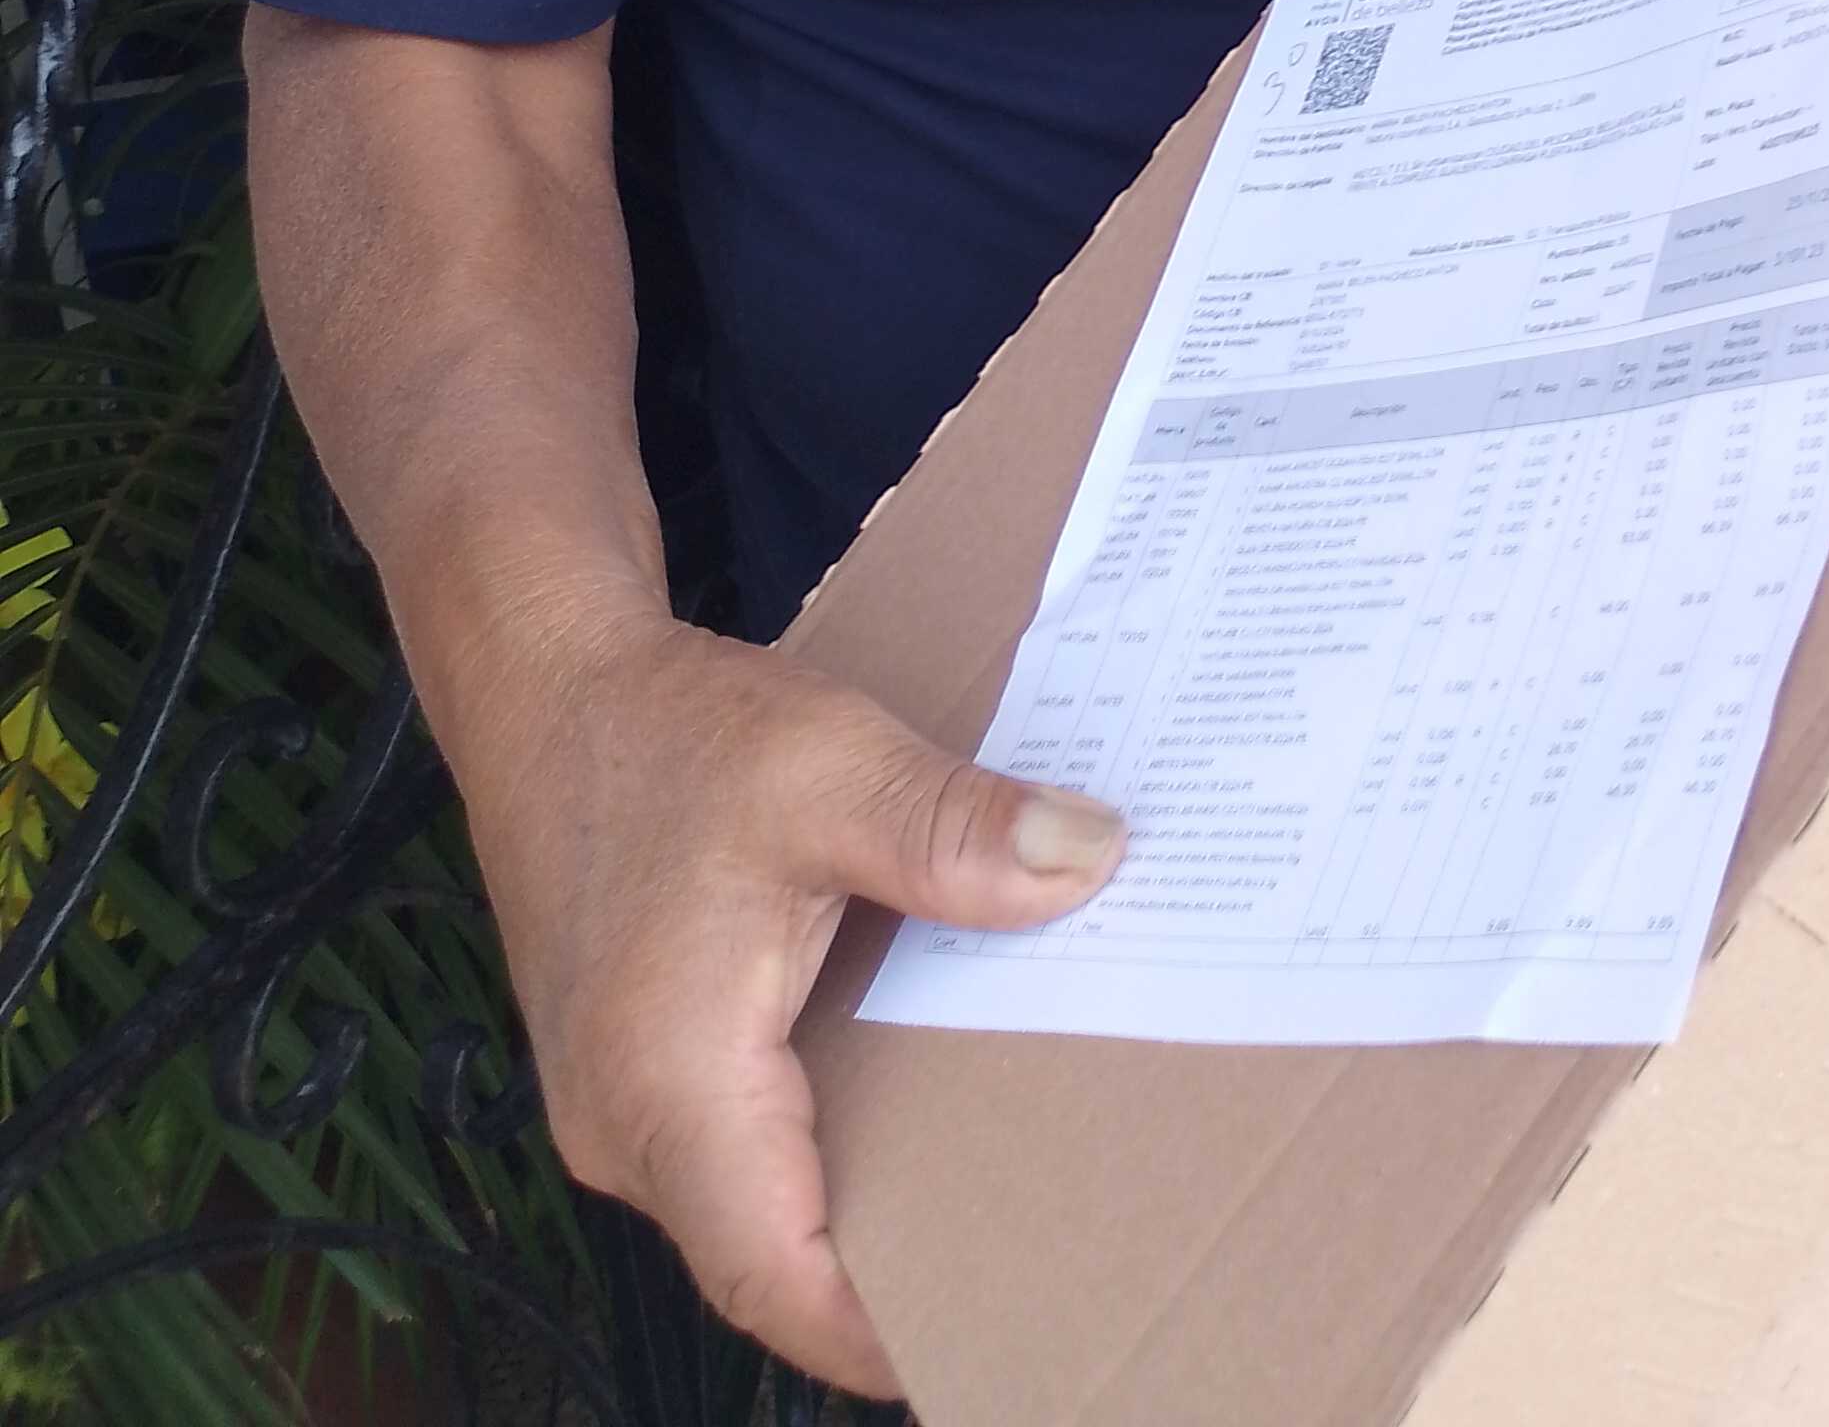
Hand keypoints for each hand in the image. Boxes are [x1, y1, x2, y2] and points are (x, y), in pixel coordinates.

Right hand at [459, 603, 1121, 1392]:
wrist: (543, 687)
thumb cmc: (669, 733)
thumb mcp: (829, 764)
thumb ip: (955, 832)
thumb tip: (1093, 863)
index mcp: (670, 1084)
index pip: (777, 1278)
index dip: (880, 1334)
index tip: (1000, 1328)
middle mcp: (627, 1127)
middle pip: (771, 1260)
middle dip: (897, 1273)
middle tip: (1040, 1255)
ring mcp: (620, 1107)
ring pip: (751, 1208)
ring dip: (859, 1203)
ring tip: (1003, 1179)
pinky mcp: (631, 1071)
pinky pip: (731, 1151)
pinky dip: (820, 1143)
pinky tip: (912, 1090)